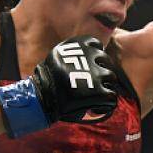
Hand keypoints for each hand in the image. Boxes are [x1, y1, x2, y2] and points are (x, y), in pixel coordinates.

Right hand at [0, 35, 117, 137]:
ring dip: (104, 86)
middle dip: (100, 71)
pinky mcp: (98, 92)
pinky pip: (112, 96)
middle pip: (106, 61)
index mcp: (77, 45)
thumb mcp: (59, 58)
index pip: (97, 45)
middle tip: (90, 83)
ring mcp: (95, 74)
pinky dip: (105, 103)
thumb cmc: (47, 79)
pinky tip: (95, 107)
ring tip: (92, 95)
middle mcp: (88, 56)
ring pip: (111, 78)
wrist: (41, 98)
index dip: (95, 56)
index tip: (90, 64)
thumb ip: (75, 54)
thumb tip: (94, 53)